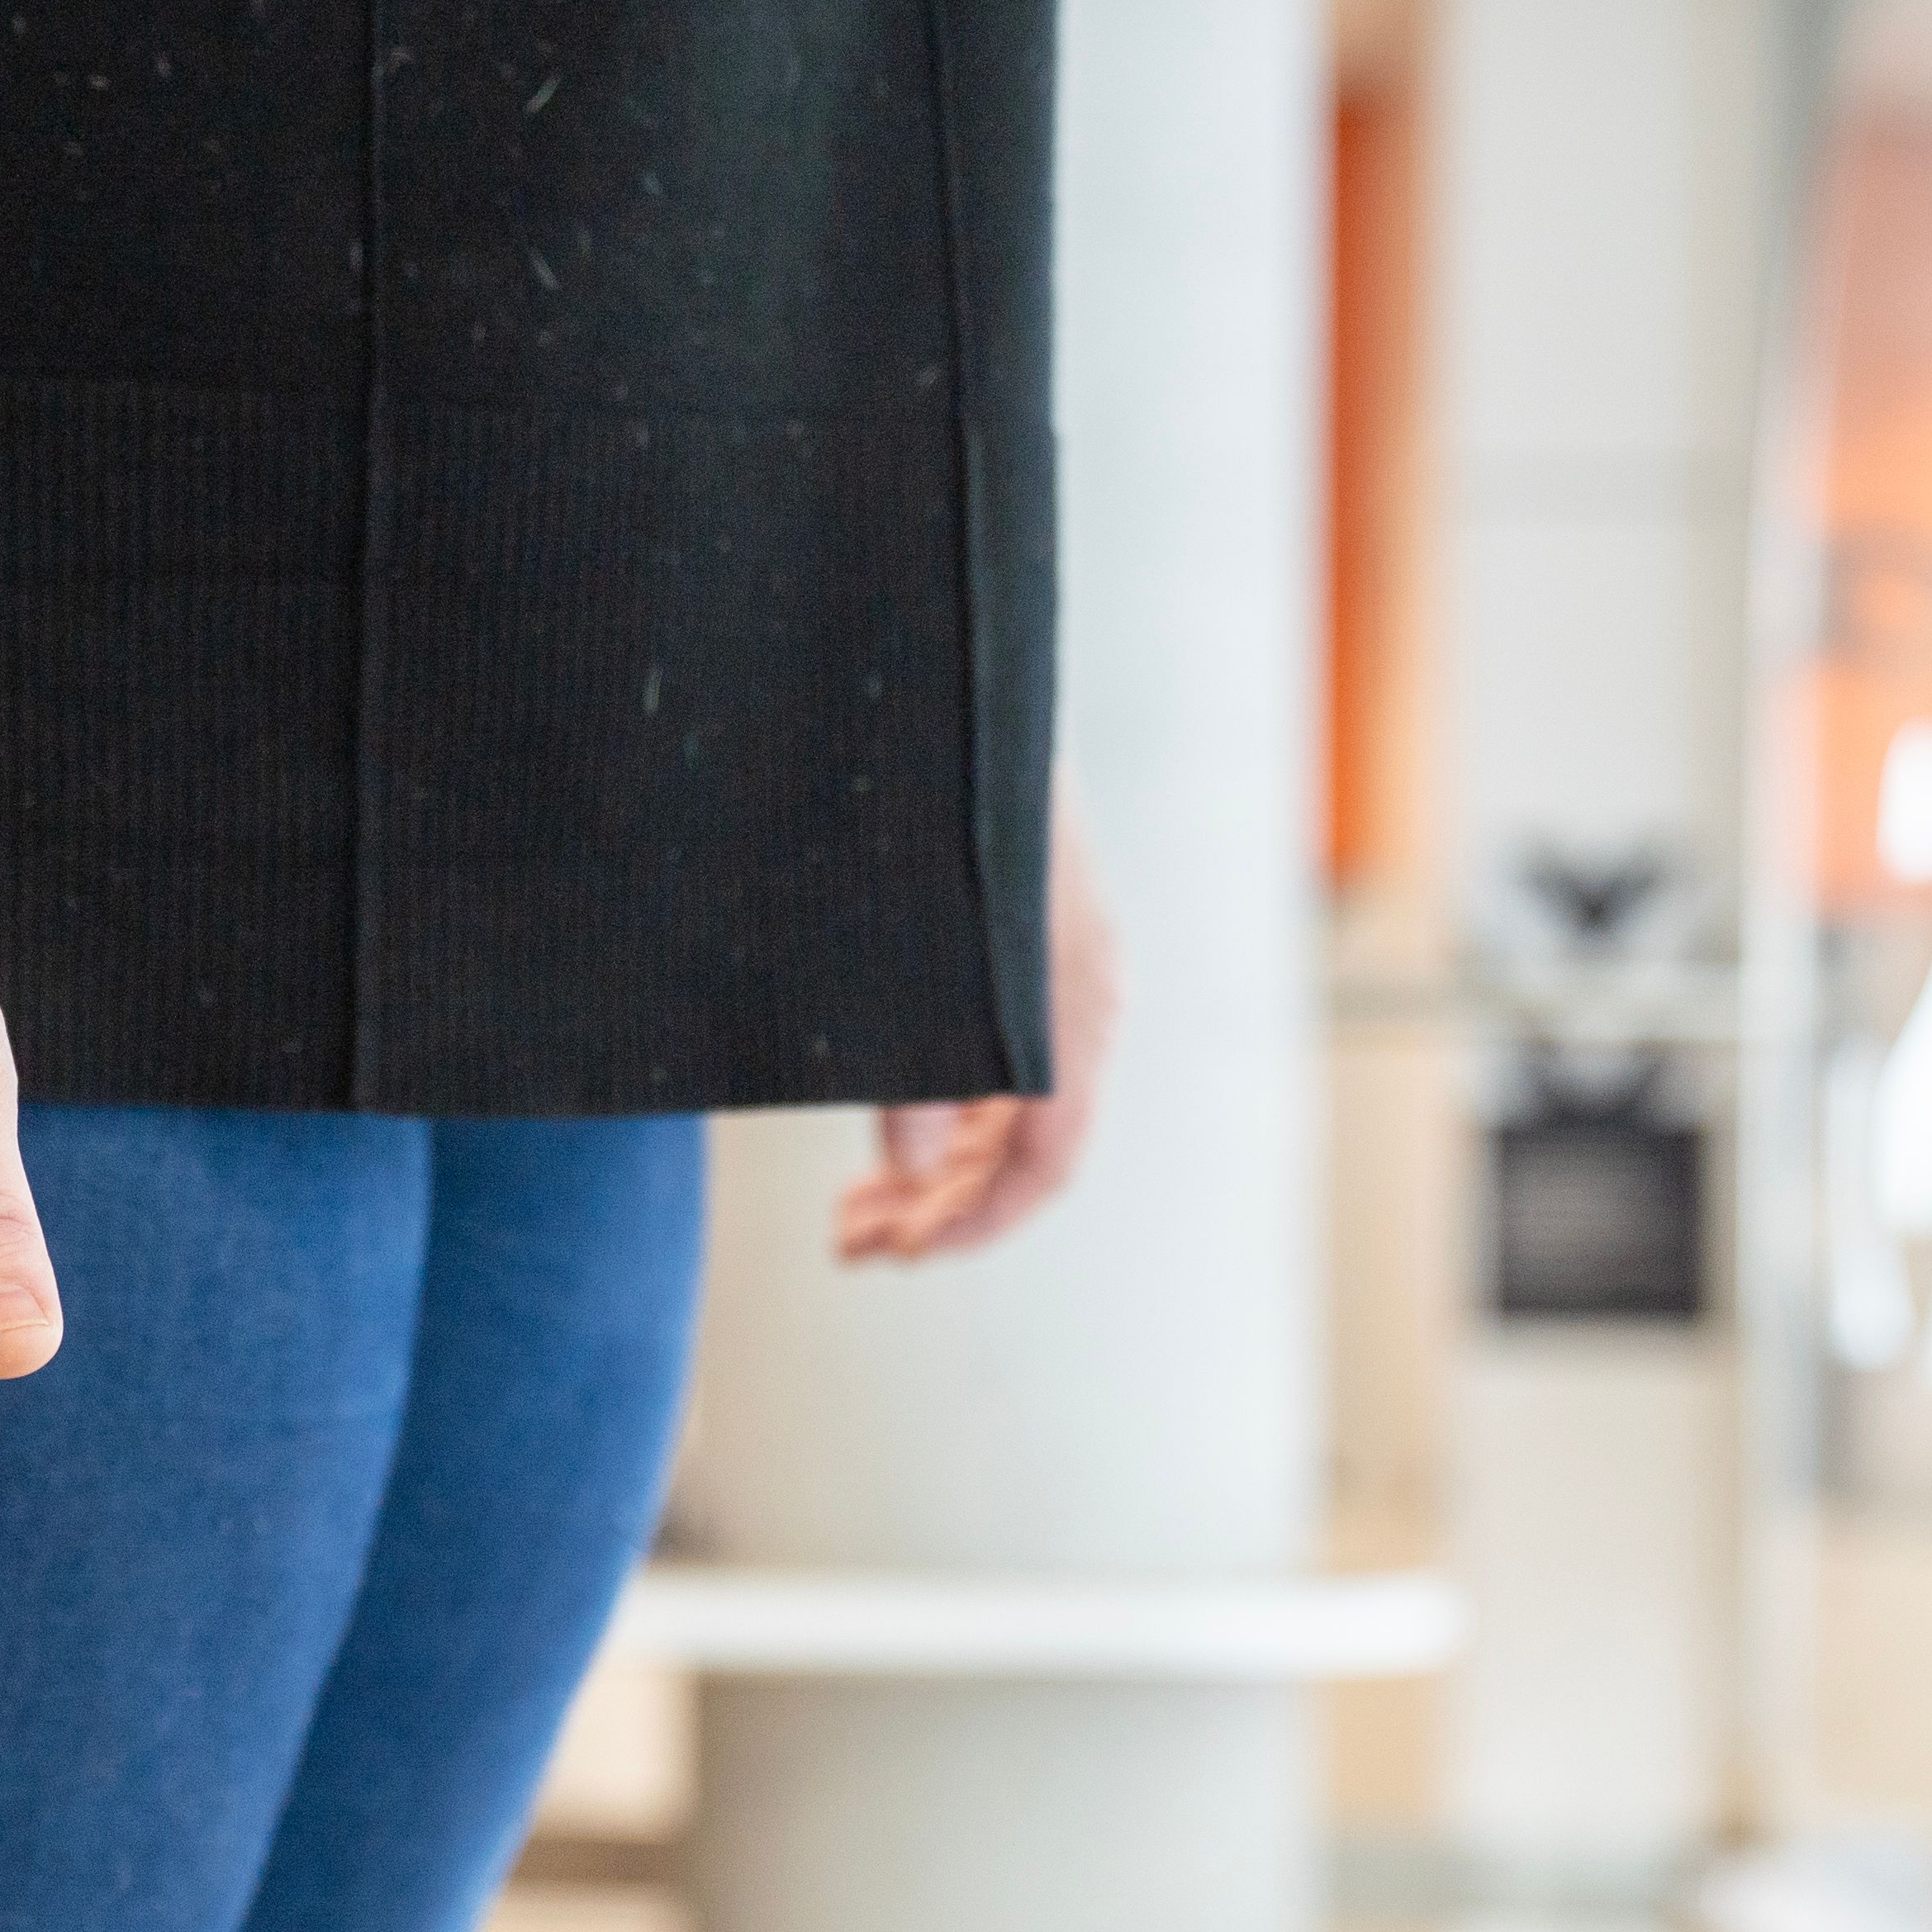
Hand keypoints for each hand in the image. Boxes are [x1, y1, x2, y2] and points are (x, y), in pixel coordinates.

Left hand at [840, 762, 1123, 1260]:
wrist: (944, 676)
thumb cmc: (917, 806)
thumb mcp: (902, 953)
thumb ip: (909, 1067)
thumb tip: (912, 1172)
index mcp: (1069, 1007)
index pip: (1043, 1165)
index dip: (970, 1226)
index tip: (890, 1255)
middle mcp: (1080, 994)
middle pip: (1026, 1147)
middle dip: (940, 1208)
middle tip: (851, 1240)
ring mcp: (1058, 964)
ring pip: (1011, 1106)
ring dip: (939, 1168)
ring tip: (857, 1206)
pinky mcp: (1027, 934)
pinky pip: (1004, 1057)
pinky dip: (947, 1107)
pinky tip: (891, 1124)